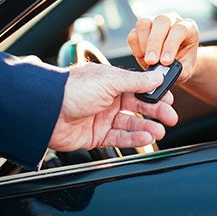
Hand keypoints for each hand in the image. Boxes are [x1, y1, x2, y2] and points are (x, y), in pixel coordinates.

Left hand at [48, 62, 177, 150]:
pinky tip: (146, 137)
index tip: (169, 98)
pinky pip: (119, 138)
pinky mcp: (96, 135)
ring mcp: (102, 117)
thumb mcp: (109, 80)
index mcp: (111, 81)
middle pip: (138, 106)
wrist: (45, 112)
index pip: (139, 87)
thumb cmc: (73, 89)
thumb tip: (157, 76)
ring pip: (130, 124)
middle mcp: (107, 98)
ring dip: (147, 127)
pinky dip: (134, 138)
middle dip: (156, 112)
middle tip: (171, 117)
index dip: (154, 92)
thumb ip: (136, 81)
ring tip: (160, 131)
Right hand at [127, 13, 198, 83]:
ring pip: (144, 23)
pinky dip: (135, 47)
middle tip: (152, 61)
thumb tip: (162, 73)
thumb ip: (177, 70)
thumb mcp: (185, 70)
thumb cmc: (183, 63)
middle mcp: (172, 20)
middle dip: (154, 43)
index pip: (180, 29)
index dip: (171, 44)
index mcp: (188, 27)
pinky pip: (133, 34)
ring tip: (148, 60)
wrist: (176, 63)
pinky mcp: (141, 29)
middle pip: (161, 21)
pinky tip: (142, 57)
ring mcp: (154, 22)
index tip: (166, 61)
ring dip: (143, 43)